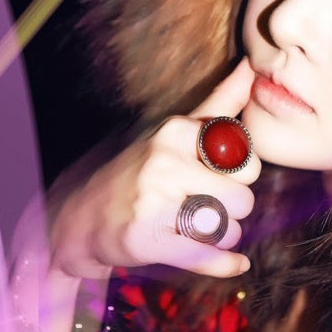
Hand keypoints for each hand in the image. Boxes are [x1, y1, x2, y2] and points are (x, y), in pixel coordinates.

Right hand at [50, 59, 260, 278]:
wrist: (80, 217)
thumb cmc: (141, 172)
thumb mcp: (176, 132)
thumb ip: (218, 103)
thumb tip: (252, 67)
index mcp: (177, 132)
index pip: (248, 160)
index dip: (241, 176)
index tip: (216, 177)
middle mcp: (165, 161)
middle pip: (243, 197)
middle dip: (233, 208)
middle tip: (206, 206)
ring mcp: (155, 200)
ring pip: (229, 229)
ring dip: (223, 236)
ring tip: (195, 227)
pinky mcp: (148, 239)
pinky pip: (208, 256)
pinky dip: (224, 264)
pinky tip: (232, 263)